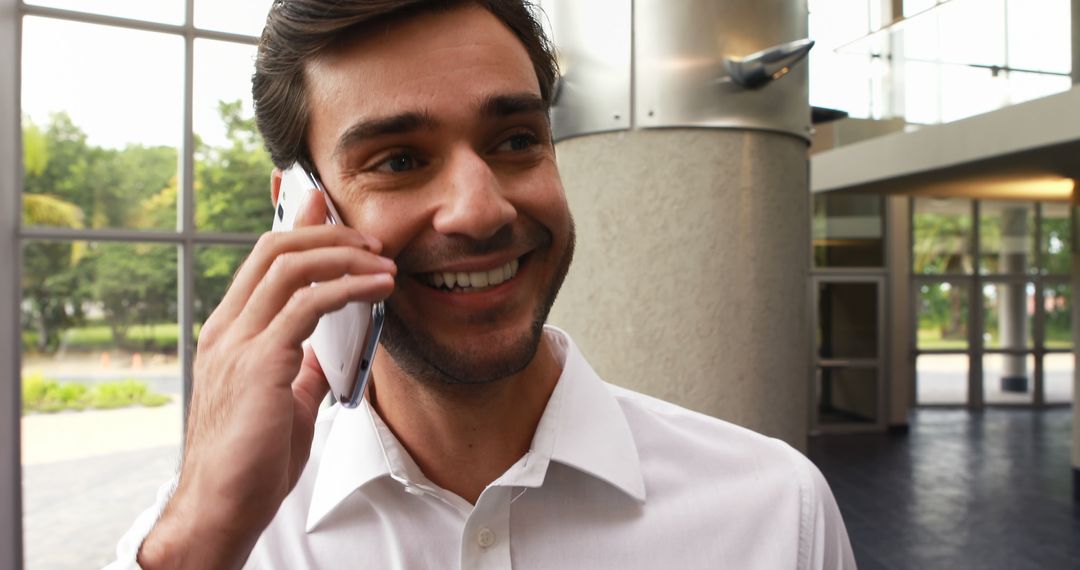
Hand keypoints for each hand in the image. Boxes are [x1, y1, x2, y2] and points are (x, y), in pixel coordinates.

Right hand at [138, 182, 395, 568]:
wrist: (221, 507)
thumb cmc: (249, 462)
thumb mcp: (282, 403)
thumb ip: (298, 370)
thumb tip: (322, 354)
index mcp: (228, 334)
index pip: (260, 261)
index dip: (295, 226)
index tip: (325, 205)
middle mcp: (227, 329)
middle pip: (273, 249)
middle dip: (325, 232)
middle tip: (370, 239)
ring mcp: (238, 343)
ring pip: (290, 266)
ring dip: (343, 255)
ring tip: (382, 262)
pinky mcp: (259, 362)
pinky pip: (307, 305)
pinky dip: (348, 288)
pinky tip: (378, 289)